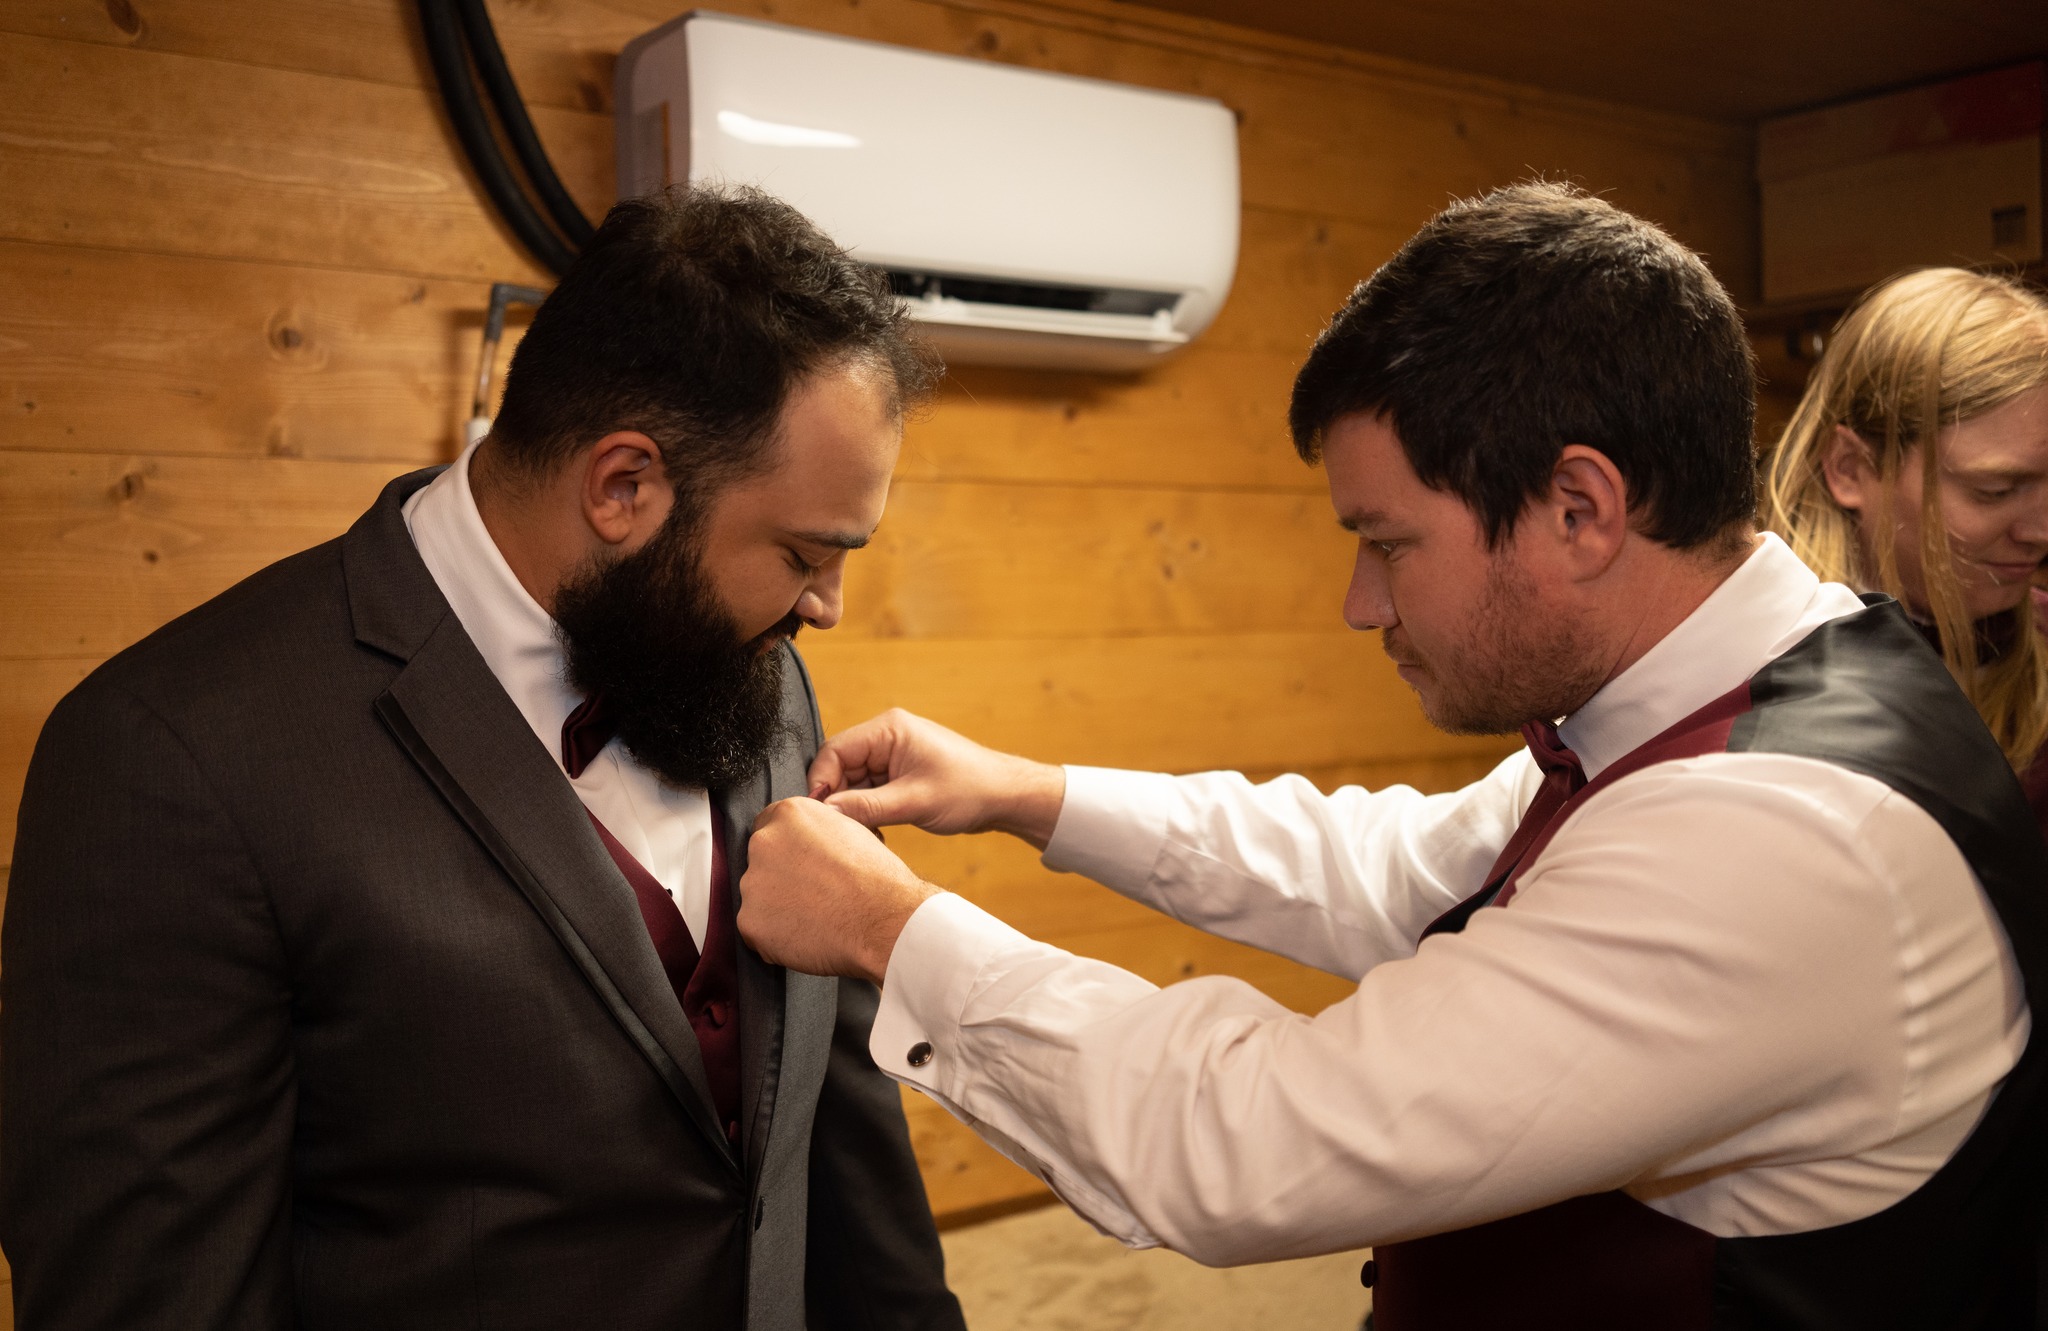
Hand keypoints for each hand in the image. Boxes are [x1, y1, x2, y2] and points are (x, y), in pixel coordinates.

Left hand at [737, 797, 939, 984]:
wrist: (885, 920)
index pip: (769, 826)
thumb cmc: (877, 878)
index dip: (788, 848)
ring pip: (758, 898)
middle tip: (814, 894)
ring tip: (816, 917)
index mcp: (789, 814)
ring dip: (778, 908)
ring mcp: (753, 884)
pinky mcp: (750, 922)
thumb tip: (808, 840)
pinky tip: (807, 935)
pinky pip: (757, 931)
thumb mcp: (849, 830)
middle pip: (761, 862)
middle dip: (780, 877)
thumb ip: (816, 830)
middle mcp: (764, 843)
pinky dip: (775, 939)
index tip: (800, 864)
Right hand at [807, 708, 1066, 847]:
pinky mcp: (899, 772)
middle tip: (840, 829)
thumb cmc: (969, 790)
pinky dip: (867, 810)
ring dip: (854, 808)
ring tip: (863, 833)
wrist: (1005, 796)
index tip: (819, 813)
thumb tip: (825, 812)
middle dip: (838, 798)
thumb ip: (866, 807)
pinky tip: (875, 830)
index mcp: (888, 729)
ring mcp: (893, 754)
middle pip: (840, 766)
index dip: (822, 782)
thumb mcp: (914, 802)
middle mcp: (887, 736)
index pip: (835, 751)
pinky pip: (869, 790)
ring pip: (853, 781)